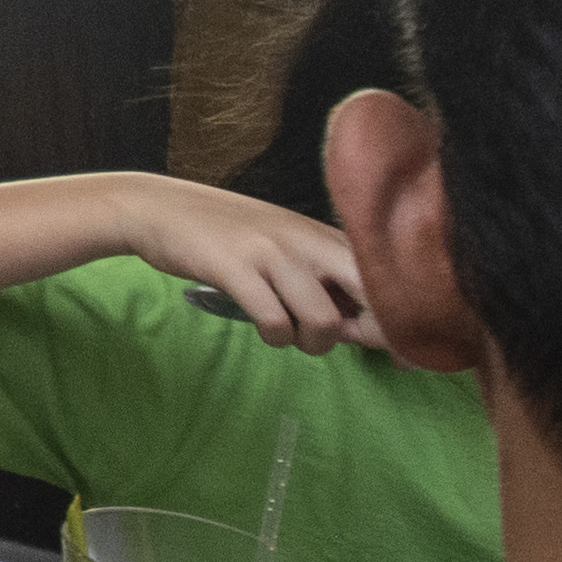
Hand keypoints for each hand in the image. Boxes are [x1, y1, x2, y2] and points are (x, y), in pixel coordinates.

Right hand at [124, 178, 376, 350]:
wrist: (158, 207)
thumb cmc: (228, 233)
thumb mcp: (285, 243)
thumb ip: (325, 277)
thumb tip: (369, 328)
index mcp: (323, 234)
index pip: (385, 278)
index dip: (401, 321)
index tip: (402, 353)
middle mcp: (306, 240)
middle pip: (371, 297)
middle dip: (374, 333)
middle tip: (351, 343)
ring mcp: (271, 253)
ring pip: (323, 321)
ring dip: (311, 342)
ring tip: (292, 333)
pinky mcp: (235, 268)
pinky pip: (275, 323)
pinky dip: (274, 337)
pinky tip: (264, 327)